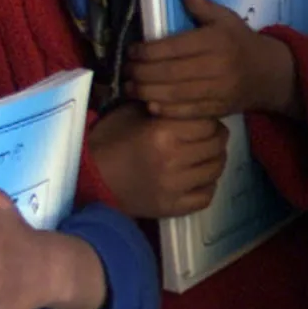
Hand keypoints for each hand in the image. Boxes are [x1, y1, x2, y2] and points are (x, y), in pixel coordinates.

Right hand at [87, 104, 229, 218]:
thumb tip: (189, 100)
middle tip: (207, 137)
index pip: (209, 124)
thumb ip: (163, 106)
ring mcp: (175, 187)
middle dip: (216, 138)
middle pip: (217, 146)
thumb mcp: (133, 113)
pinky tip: (197, 178)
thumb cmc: (110, 140)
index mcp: (164, 134)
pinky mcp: (173, 208)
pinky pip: (206, 196)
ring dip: (214, 160)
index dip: (209, 119)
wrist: (90, 176)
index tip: (204, 120)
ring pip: (216, 170)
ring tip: (204, 155)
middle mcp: (174, 160)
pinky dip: (207, 185)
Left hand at [125, 0, 298, 120]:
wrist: (268, 74)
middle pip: (170, 72)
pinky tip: (149, 104)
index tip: (132, 51)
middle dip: (141, 72)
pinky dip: (166, 110)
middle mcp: (216, 67)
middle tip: (125, 70)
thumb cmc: (241, 42)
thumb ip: (204, 7)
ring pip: (175, 94)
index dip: (147, 51)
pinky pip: (187, 111)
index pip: (173, 47)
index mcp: (215, 41)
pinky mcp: (218, 109)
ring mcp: (217, 90)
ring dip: (147, 92)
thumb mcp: (227, 19)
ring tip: (129, 87)